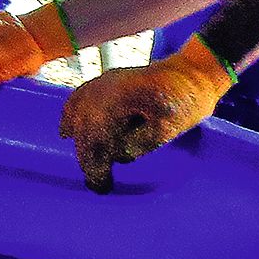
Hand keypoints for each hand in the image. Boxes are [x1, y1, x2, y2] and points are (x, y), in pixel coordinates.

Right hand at [59, 35, 234, 192]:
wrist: (192, 73)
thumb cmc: (186, 102)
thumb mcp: (170, 128)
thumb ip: (140, 143)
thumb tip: (115, 155)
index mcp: (121, 98)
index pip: (95, 136)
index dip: (94, 164)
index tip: (101, 185)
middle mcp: (106, 87)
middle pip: (83, 127)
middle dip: (87, 158)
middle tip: (98, 182)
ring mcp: (104, 81)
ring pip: (77, 113)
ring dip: (80, 141)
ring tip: (91, 164)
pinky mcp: (106, 81)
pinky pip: (78, 99)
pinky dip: (70, 116)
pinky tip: (65, 132)